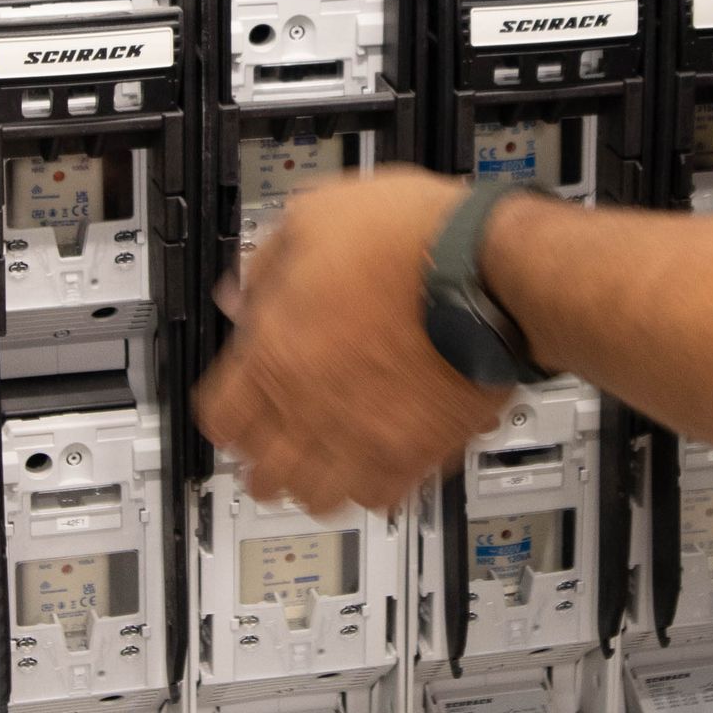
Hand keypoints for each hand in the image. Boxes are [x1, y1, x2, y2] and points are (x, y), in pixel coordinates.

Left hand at [194, 169, 503, 514]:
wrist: (492, 268)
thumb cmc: (415, 237)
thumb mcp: (318, 215)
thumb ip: (269, 261)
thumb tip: (243, 290)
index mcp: (278, 352)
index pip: (220, 418)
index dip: (227, 412)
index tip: (239, 404)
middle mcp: (315, 407)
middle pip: (263, 474)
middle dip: (264, 459)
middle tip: (275, 443)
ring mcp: (368, 436)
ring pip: (317, 498)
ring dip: (313, 480)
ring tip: (322, 458)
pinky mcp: (421, 452)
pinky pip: (380, 497)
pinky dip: (372, 484)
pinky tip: (376, 456)